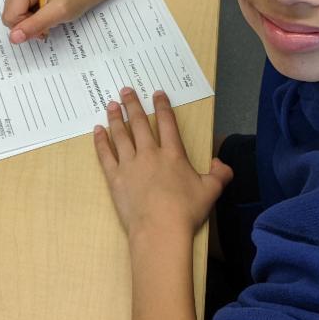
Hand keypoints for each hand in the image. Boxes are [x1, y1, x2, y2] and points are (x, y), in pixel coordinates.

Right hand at [1, 0, 104, 43]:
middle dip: (29, 24)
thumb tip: (13, 38)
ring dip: (32, 21)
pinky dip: (32, 16)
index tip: (47, 23)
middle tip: (50, 19)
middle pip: (10, 16)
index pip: (10, 17)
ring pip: (14, 16)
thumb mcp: (58, 12)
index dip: (28, 26)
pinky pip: (19, 11)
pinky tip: (45, 9)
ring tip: (49, 13)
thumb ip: (34, 25)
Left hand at [94, 88, 232, 238]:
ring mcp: (130, 165)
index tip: (156, 93)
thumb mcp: (211, 191)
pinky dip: (101, 141)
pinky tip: (97, 131)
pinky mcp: (115, 178)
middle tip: (125, 90)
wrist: (160, 229)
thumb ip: (219, 174)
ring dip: (115, 118)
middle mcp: (149, 154)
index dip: (163, 106)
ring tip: (111, 105)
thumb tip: (221, 163)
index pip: (167, 123)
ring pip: (120, 135)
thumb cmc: (186, 210)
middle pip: (139, 123)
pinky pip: (105, 155)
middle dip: (133, 104)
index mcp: (173, 154)